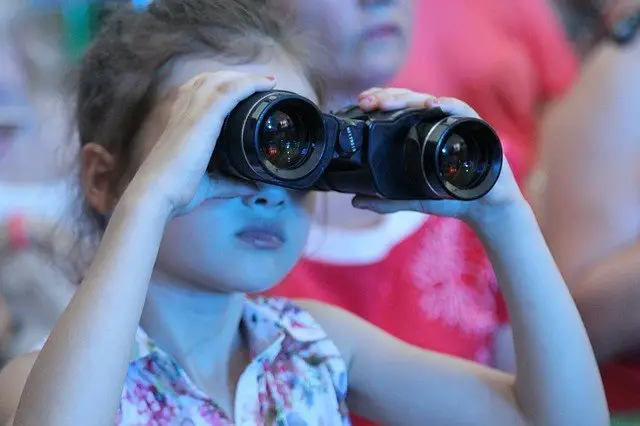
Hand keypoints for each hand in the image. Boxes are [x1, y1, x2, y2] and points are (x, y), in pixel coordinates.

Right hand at [126, 71, 275, 215]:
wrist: (159, 193)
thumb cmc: (176, 190)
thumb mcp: (208, 184)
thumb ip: (229, 183)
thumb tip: (252, 189)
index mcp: (179, 119)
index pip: (199, 90)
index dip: (221, 84)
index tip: (245, 87)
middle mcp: (183, 109)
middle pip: (212, 79)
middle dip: (237, 77)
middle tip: (264, 81)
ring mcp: (192, 110)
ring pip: (223, 81)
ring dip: (247, 78)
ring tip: (268, 81)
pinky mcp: (203, 118)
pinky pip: (230, 91)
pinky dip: (249, 84)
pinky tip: (265, 84)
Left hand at [351, 88, 524, 225]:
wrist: (486, 209)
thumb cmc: (453, 196)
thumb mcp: (415, 198)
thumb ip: (387, 200)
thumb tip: (356, 201)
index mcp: (425, 131)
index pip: (402, 107)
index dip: (382, 100)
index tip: (361, 103)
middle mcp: (441, 122)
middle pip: (413, 100)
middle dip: (389, 97)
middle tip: (368, 102)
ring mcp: (458, 123)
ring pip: (433, 101)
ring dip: (410, 99)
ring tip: (390, 103)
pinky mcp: (477, 129)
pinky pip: (463, 112)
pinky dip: (449, 106)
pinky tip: (434, 106)